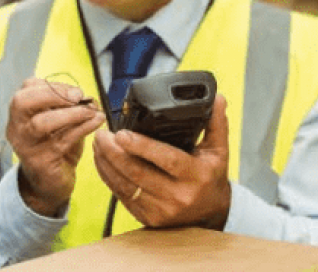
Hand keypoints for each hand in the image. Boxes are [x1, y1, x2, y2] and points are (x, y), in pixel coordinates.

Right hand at [7, 78, 106, 216]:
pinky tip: (96, 122)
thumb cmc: (54, 148)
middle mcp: (16, 128)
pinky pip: (62, 140)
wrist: (49, 185)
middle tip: (78, 96)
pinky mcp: (40, 161)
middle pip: (22, 102)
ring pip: (41, 122)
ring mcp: (25, 146)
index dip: (53, 85)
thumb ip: (68, 109)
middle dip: (53, 94)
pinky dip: (83, 128)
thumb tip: (91, 99)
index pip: (27, 88)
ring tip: (92, 111)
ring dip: (71, 113)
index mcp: (19, 114)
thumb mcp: (58, 124)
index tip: (76, 91)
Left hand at [92, 94, 230, 229]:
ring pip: (125, 184)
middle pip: (138, 172)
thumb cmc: (210, 177)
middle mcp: (178, 195)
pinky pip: (122, 195)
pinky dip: (108, 177)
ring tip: (98, 144)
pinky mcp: (147, 218)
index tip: (121, 133)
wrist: (211, 213)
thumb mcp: (218, 152)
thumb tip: (218, 98)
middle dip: (114, 152)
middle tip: (102, 134)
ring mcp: (161, 210)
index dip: (141, 146)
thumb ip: (215, 124)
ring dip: (106, 163)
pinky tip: (102, 161)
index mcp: (196, 176)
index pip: (166, 159)